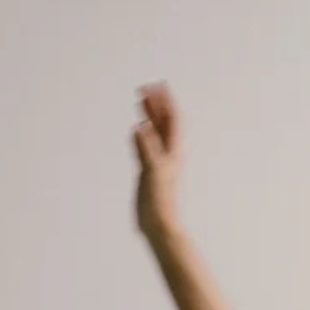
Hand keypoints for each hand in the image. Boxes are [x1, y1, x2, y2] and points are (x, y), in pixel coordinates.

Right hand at [131, 82, 183, 239]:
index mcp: (172, 152)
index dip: (166, 102)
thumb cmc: (160, 201)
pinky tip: (137, 129)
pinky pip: (146, 146)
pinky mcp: (150, 171)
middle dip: (157, 104)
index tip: (158, 85)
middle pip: (164, 123)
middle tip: (146, 87)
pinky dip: (142, 134)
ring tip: (142, 100)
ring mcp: (159, 162)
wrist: (159, 224)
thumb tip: (141, 127)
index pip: (172, 120)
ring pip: (155, 132)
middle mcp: (168, 154)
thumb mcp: (153, 171)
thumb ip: (147, 148)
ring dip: (150, 115)